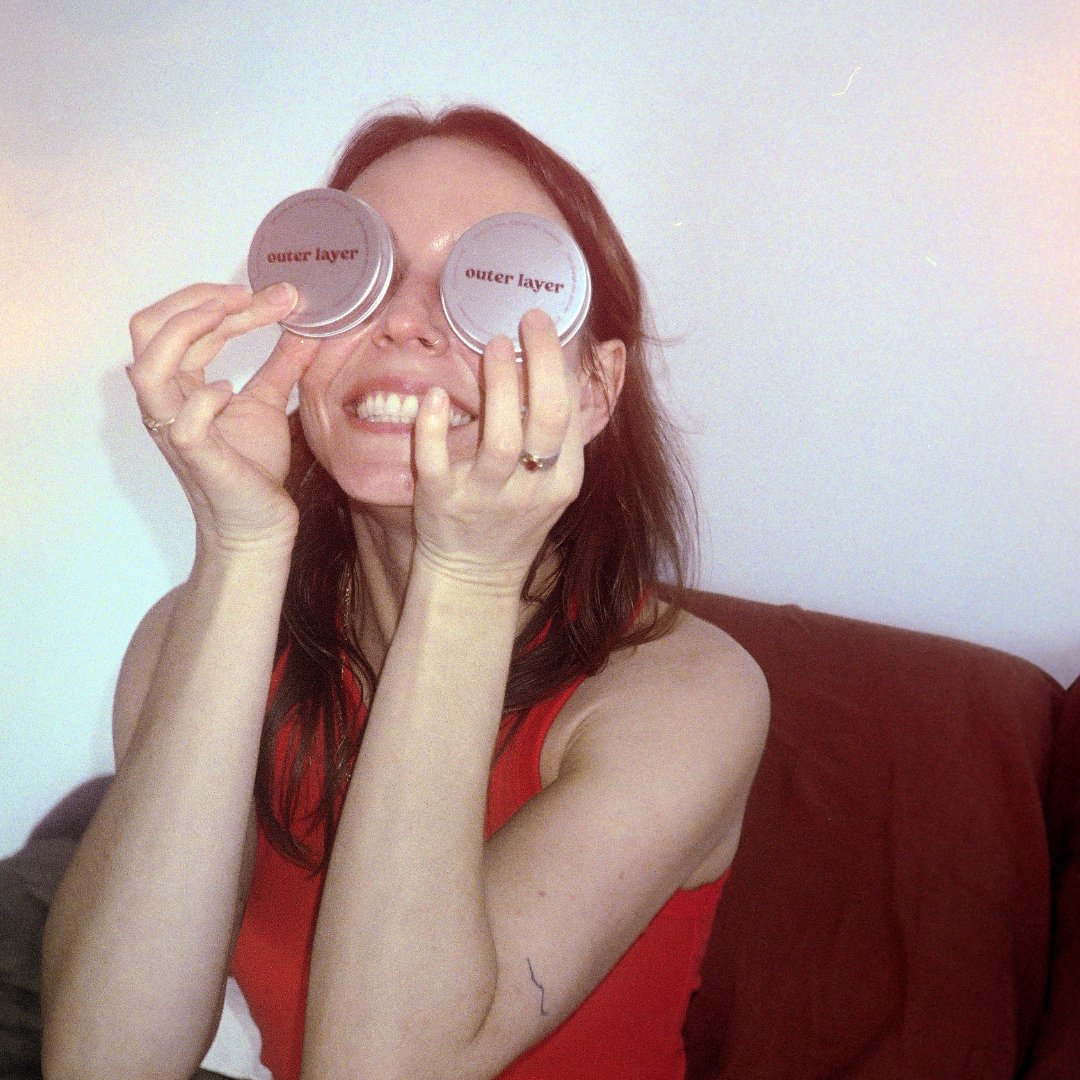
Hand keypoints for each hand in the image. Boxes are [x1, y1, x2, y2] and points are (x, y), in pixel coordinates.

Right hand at [127, 282, 318, 552]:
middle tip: (249, 294)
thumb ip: (281, 362)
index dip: (221, 300)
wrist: (259, 521)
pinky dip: (205, 397)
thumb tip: (304, 324)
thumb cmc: (252, 466)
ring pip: (148, 368)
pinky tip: (230, 389)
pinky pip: (184, 422)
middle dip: (197, 301)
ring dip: (189, 330)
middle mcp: (166, 401)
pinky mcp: (196, 457)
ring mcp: (174, 429)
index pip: (179, 323)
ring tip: (233, 313)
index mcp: (177, 383)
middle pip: (150, 329)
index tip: (276, 294)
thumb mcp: (267, 400)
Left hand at [410, 309, 581, 590]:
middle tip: (528, 320)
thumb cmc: (514, 519)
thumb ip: (560, 434)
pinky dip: (434, 428)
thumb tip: (568, 367)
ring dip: (499, 386)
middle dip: (541, 362)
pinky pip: (436, 463)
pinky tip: (436, 396)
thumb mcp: (552, 482)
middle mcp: (530, 489)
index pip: (569, 414)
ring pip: (499, 439)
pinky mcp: (440, 504)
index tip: (543, 324)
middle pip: (547, 419)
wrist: (476, 577)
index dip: (558, 364)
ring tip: (494, 344)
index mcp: (563, 479)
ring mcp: (484, 497)